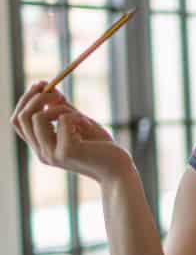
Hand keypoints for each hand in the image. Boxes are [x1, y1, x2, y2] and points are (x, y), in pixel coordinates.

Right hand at [10, 81, 132, 182]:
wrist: (120, 170)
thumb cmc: (102, 148)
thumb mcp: (79, 124)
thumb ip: (63, 109)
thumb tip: (49, 87)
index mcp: (42, 147)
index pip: (18, 121)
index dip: (25, 100)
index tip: (41, 84)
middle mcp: (42, 153)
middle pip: (21, 117)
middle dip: (37, 97)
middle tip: (58, 92)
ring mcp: (52, 154)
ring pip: (38, 117)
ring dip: (60, 108)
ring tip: (80, 117)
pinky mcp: (67, 151)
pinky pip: (63, 120)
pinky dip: (76, 116)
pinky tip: (88, 125)